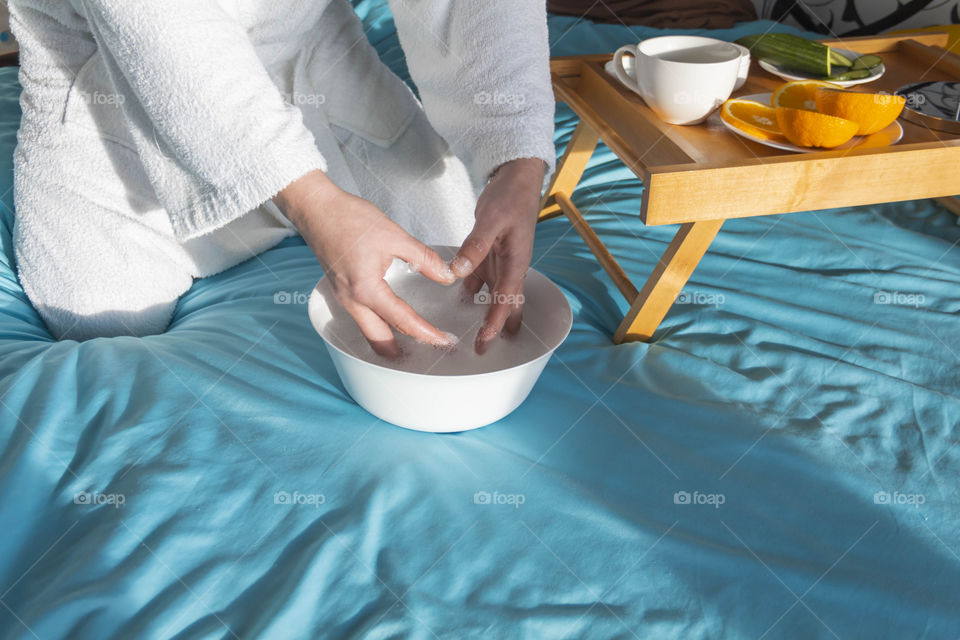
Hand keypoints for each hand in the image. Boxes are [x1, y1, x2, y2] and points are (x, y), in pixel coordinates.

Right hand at [275, 170, 457, 357]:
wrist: (317, 208)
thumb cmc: (348, 219)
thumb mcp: (394, 236)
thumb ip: (423, 259)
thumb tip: (446, 275)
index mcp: (366, 290)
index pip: (403, 320)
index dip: (427, 333)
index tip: (444, 341)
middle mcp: (352, 301)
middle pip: (380, 340)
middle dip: (404, 351)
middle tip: (429, 350)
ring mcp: (343, 298)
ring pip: (368, 332)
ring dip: (390, 341)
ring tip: (415, 341)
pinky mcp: (341, 291)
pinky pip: (361, 319)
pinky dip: (379, 326)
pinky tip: (393, 320)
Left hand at [450, 158, 546, 353]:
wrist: (516, 178)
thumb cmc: (511, 196)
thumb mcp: (491, 219)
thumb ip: (475, 246)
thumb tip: (458, 271)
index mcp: (516, 261)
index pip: (506, 299)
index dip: (496, 323)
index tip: (485, 340)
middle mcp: (510, 266)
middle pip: (505, 304)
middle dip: (497, 327)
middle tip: (485, 349)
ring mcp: (500, 260)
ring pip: (494, 294)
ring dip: (486, 312)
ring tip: (475, 333)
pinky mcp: (489, 252)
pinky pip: (480, 277)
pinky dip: (471, 291)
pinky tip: (459, 300)